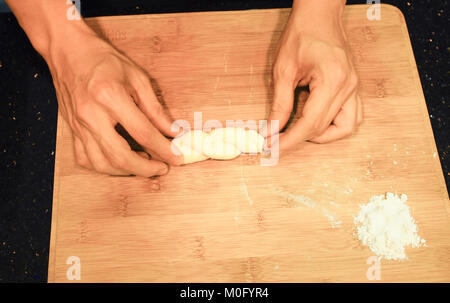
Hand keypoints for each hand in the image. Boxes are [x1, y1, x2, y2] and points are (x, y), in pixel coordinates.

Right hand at [47, 29, 182, 175]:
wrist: (68, 51)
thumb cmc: (104, 60)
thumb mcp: (137, 77)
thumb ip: (155, 108)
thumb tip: (173, 131)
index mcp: (110, 97)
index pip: (142, 133)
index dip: (163, 149)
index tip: (177, 157)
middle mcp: (91, 114)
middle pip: (120, 156)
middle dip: (145, 169)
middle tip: (162, 168)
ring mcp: (78, 125)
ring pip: (101, 164)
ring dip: (126, 171)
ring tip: (144, 163)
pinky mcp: (72, 130)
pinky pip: (85, 159)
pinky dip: (104, 167)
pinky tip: (119, 161)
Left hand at [267, 0, 361, 149]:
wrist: (319, 15)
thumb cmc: (301, 35)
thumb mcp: (283, 69)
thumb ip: (280, 103)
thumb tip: (273, 129)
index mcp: (332, 80)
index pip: (310, 123)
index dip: (290, 139)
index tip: (273, 148)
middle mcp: (348, 87)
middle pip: (324, 128)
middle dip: (298, 137)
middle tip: (276, 138)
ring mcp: (354, 87)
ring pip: (345, 128)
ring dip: (322, 135)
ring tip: (299, 128)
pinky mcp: (353, 87)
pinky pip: (352, 117)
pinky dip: (335, 126)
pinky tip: (316, 120)